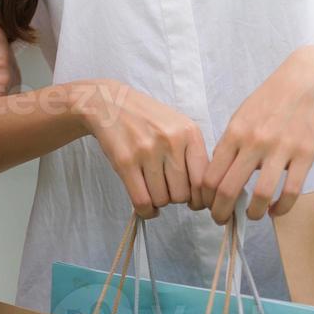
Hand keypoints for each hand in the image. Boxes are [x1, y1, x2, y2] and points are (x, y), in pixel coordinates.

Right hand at [70, 79, 207, 218]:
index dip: (200, 198)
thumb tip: (202, 195)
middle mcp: (171, 141)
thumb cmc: (147, 119)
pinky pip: (142, 200)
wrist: (110, 103)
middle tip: (167, 190)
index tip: (194, 203)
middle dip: (175, 198)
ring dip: (158, 202)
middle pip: (182, 193)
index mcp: (189, 132)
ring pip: (162, 199)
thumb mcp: (178, 127)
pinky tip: (146, 207)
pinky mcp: (125, 161)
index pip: (203, 179)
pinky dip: (146, 210)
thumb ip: (193, 155)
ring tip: (153, 190)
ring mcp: (147, 151)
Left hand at [201, 47, 313, 222]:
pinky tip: (276, 210)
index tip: (207, 206)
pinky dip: (282, 208)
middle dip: (221, 212)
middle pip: (229, 189)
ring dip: (254, 214)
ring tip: (252, 217)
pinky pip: (291, 191)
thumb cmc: (270, 99)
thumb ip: (230, 143)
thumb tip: (218, 174)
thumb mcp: (241, 115)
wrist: (307, 79)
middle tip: (222, 220)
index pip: (210, 175)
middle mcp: (254, 142)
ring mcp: (280, 149)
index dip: (205, 198)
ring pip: (261, 195)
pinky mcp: (306, 154)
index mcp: (234, 132)